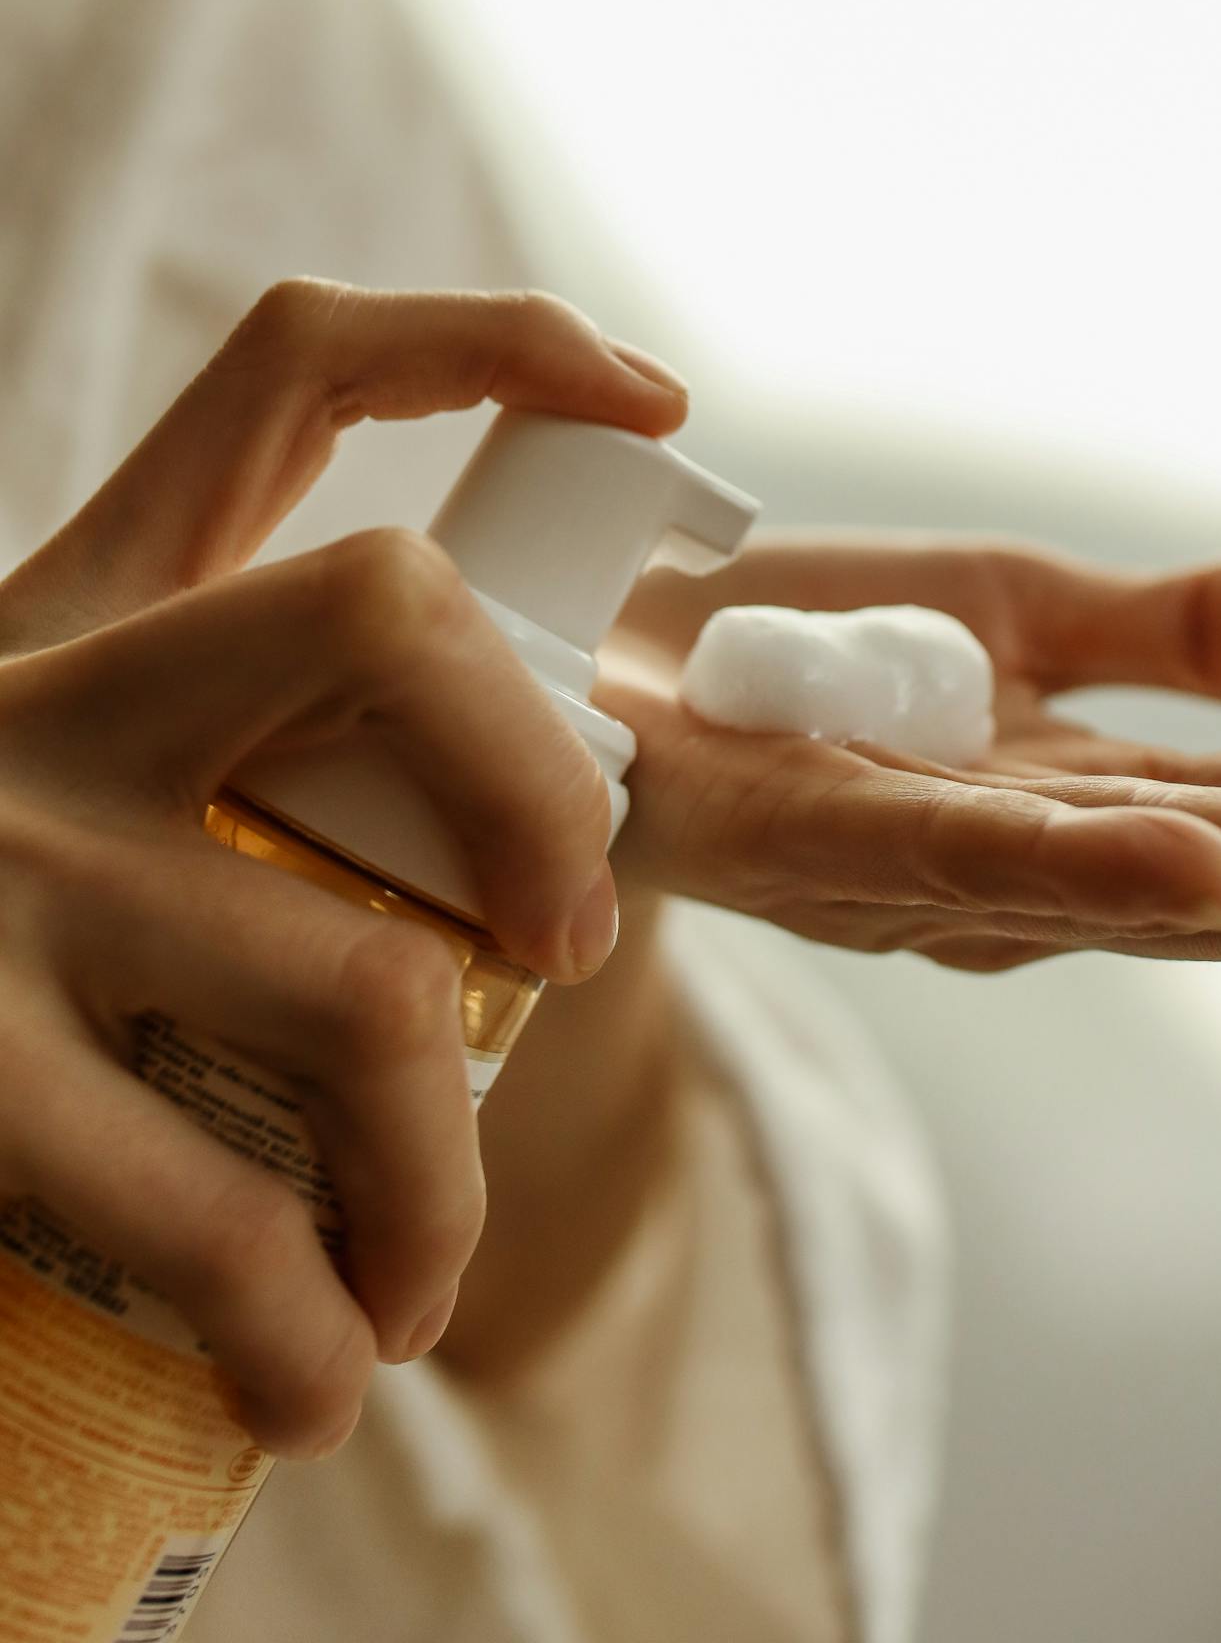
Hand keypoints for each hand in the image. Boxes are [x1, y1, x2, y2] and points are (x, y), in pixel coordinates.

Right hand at [0, 279, 685, 1455]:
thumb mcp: (40, 762)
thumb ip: (207, 749)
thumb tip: (483, 860)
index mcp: (87, 606)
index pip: (294, 374)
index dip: (490, 342)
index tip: (652, 403)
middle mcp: (47, 695)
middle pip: (387, 609)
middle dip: (541, 772)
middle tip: (567, 944)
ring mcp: (0, 870)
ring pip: (360, 974)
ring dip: (438, 1179)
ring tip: (417, 1289)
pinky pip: (211, 1210)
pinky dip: (298, 1322)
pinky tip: (307, 1382)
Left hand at [604, 534, 1220, 968]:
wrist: (561, 646)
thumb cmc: (789, 658)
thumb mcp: (1026, 619)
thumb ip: (1209, 640)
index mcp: (1102, 811)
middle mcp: (1033, 869)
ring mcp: (922, 868)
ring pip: (1154, 883)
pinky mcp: (798, 835)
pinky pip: (954, 861)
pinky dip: (1090, 874)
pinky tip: (1213, 874)